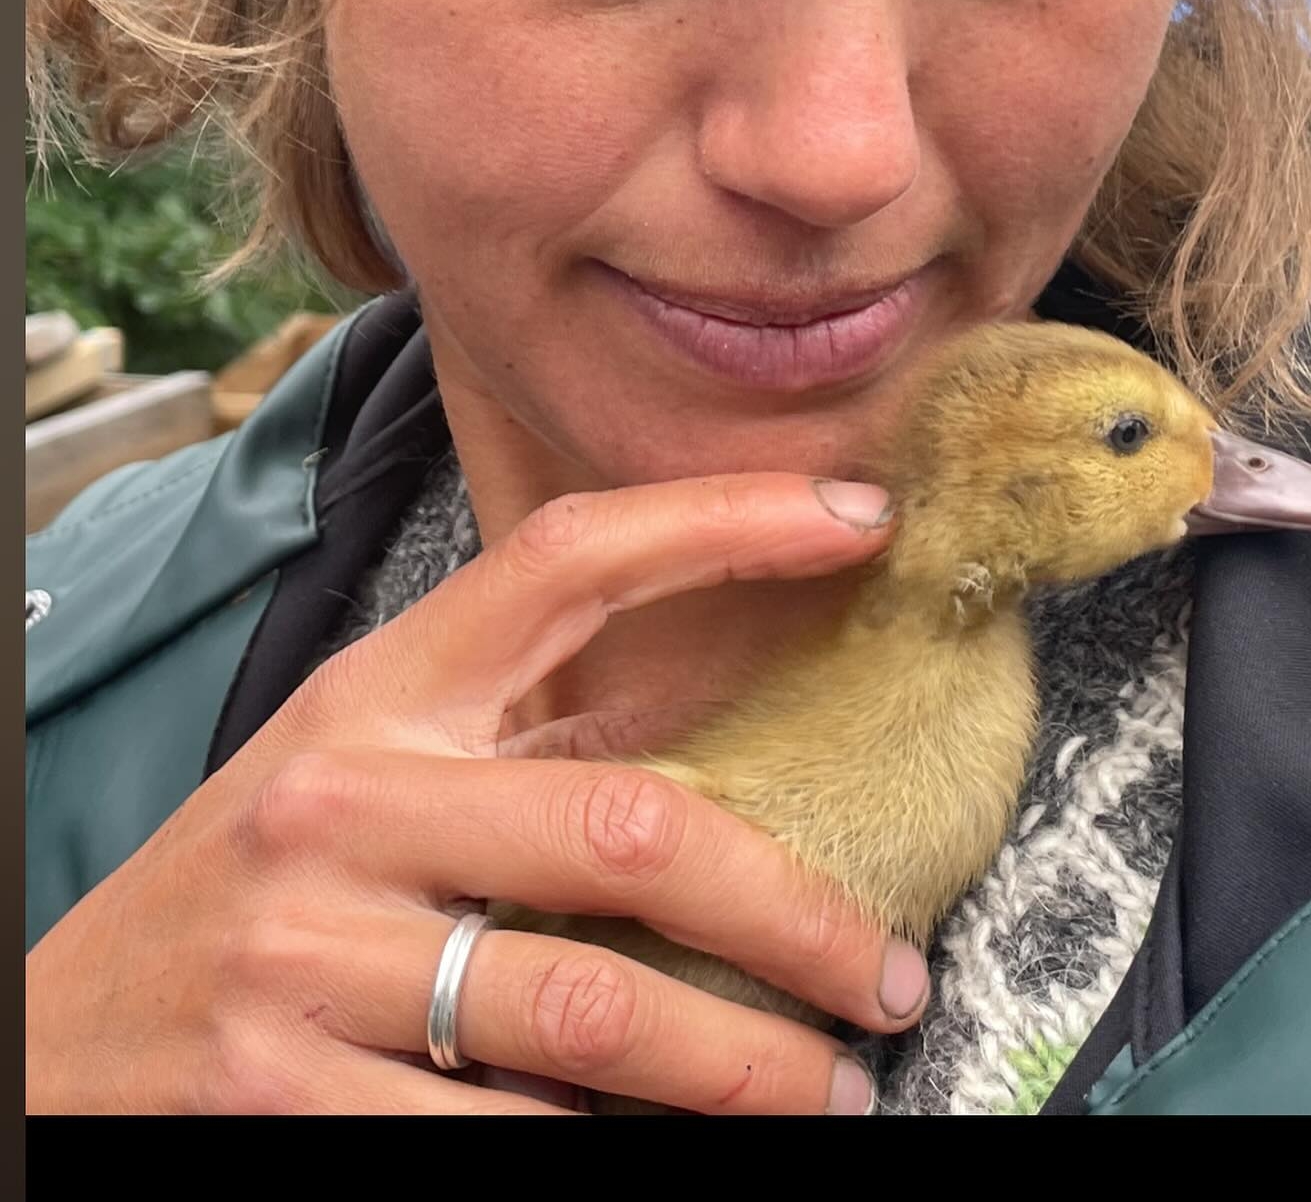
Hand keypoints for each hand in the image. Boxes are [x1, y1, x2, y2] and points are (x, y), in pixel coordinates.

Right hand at [26, 474, 925, 1113]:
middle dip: (795, 914)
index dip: (720, 520)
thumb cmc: (250, 894)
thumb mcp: (362, 781)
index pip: (565, 558)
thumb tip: (720, 766)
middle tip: (883, 975)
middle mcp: (345, 802)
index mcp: (378, 695)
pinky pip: (509, 1134)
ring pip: (592, 1007)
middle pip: (631, 829)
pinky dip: (608, 1144)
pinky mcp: (285, 1097)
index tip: (854, 516)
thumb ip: (512, 753)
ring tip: (824, 1087)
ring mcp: (308, 954)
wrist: (57, 1042)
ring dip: (742, 1067)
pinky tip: (654, 1143)